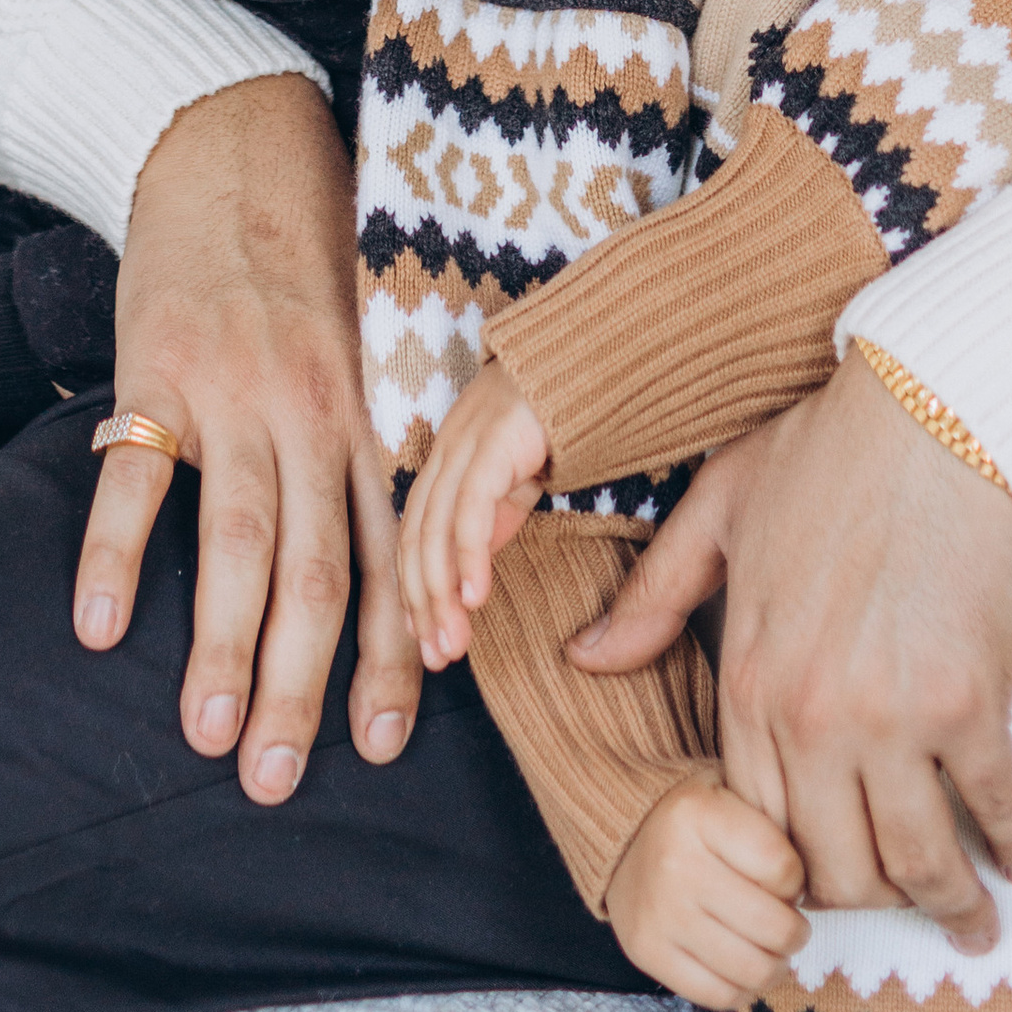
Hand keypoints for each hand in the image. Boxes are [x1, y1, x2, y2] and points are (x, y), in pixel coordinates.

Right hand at [73, 75, 419, 806]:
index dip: (391, 652)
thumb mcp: (362, 345)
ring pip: (238, 539)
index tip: (381, 744)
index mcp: (366, 414)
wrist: (228, 144)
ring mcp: (232, 388)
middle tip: (277, 779)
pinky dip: (117, 555)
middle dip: (302, 684)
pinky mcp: (156, 363)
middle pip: (316, 568)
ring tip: (208, 735)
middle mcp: (310, 410)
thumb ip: (370, 445)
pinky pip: (135, 474)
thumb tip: (394, 570)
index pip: (390, 553)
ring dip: (223, 646)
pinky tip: (101, 628)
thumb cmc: (305, 259)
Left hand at [398, 359, 550, 667]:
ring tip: (453, 643)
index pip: (414, 532)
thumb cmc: (562, 414)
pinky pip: (472, 504)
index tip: (423, 642)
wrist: (599, 351)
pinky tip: (476, 598)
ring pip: (436, 527)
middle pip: (417, 535)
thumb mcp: (521, 479)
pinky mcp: (496, 435)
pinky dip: (469, 556)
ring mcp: (468, 437)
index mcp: (449, 456)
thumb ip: (495, 518)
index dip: (413, 590)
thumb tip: (471, 573)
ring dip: (441, 594)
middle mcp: (448, 446)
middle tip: (437, 659)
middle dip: (423, 605)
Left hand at [570, 364, 1011, 954]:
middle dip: (869, 901)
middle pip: (836, 863)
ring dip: (949, 902)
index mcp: (748, 677)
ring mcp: (894, 717)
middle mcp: (813, 716)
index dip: (788, 863)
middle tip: (900, 903)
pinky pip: (996, 808)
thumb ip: (654, 596)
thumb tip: (587, 657)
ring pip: (916, 860)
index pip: (757, 821)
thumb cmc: (833, 448)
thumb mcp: (720, 509)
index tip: (817, 876)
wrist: (937, 406)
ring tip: (972, 914)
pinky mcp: (971, 702)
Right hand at [603, 773, 809, 1011]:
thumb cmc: (696, 819)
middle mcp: (676, 864)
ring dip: (776, 966)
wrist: (623, 836)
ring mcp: (659, 914)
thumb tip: (814, 892)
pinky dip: (743, 990)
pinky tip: (744, 969)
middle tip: (792, 926)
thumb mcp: (730, 793)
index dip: (798, 880)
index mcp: (699, 814)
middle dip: (795, 932)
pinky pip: (717, 995)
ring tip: (773, 951)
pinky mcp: (647, 952)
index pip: (782, 867)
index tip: (788, 879)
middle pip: (772, 926)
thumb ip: (771, 828)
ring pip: (750, 969)